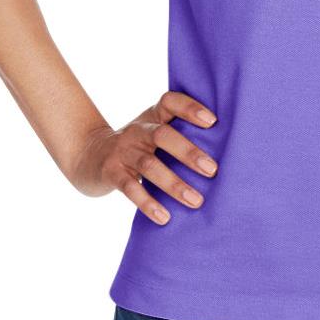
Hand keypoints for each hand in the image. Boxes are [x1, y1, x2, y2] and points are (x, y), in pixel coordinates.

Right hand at [68, 90, 218, 223]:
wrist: (91, 155)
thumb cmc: (140, 145)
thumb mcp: (155, 132)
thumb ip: (181, 134)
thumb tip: (228, 153)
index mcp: (153, 116)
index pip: (170, 102)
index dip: (190, 108)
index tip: (213, 121)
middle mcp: (138, 130)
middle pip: (163, 135)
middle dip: (188, 153)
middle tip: (213, 170)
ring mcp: (123, 150)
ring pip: (149, 165)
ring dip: (174, 184)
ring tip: (196, 201)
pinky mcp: (111, 172)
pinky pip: (130, 188)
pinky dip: (148, 203)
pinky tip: (165, 217)